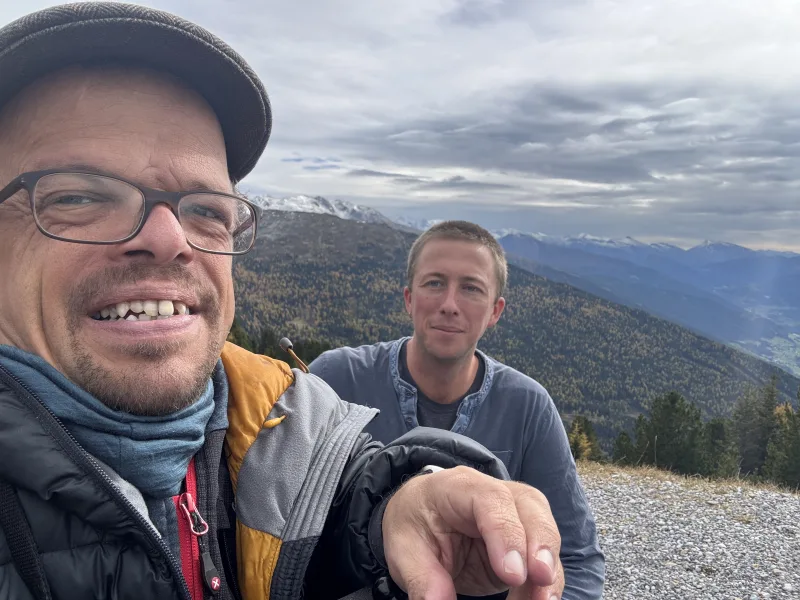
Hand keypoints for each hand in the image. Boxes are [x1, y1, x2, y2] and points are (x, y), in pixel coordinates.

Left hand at [382, 466, 563, 599]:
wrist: (421, 515)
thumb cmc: (415, 524)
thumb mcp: (404, 548)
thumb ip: (423, 576)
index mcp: (460, 486)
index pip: (490, 500)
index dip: (506, 534)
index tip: (512, 574)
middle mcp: (495, 493)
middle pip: (530, 506)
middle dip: (541, 544)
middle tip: (542, 581)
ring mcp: (514, 513)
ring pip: (544, 528)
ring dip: (549, 568)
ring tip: (544, 599)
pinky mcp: (523, 539)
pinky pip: (543, 556)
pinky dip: (545, 581)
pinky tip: (537, 599)